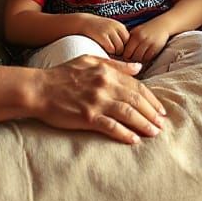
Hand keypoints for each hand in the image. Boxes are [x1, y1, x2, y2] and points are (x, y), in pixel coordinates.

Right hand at [34, 56, 166, 143]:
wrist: (39, 89)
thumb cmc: (63, 74)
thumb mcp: (90, 61)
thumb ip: (115, 64)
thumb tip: (138, 67)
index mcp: (106, 71)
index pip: (136, 85)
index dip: (151, 99)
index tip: (160, 109)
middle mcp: (104, 85)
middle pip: (135, 100)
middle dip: (152, 113)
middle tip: (162, 124)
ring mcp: (96, 101)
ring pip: (127, 113)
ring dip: (143, 124)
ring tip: (154, 133)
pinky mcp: (87, 117)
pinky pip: (111, 126)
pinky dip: (124, 133)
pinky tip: (134, 140)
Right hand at [72, 14, 129, 54]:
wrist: (82, 23)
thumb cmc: (97, 30)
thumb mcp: (110, 30)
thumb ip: (119, 38)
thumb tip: (128, 55)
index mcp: (120, 26)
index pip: (129, 41)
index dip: (123, 48)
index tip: (115, 50)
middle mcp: (116, 27)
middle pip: (125, 45)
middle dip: (119, 51)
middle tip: (110, 51)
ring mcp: (109, 31)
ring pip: (119, 49)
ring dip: (113, 52)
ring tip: (105, 49)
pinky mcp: (102, 36)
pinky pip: (111, 49)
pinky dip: (107, 52)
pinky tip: (101, 48)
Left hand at [120, 19, 169, 63]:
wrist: (163, 24)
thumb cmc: (147, 29)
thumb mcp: (136, 31)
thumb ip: (129, 41)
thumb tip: (121, 53)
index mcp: (134, 35)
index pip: (125, 52)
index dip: (125, 56)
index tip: (127, 57)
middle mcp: (141, 38)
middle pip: (132, 56)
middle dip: (132, 59)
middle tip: (133, 60)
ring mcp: (149, 43)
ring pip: (140, 58)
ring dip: (139, 60)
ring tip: (139, 58)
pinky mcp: (156, 47)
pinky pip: (148, 58)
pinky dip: (146, 59)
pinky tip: (146, 56)